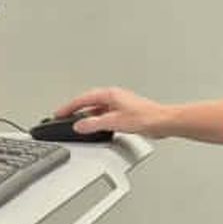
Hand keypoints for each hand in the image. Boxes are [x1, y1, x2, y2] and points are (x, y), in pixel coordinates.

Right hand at [55, 86, 170, 138]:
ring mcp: (121, 104)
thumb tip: (80, 126)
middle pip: (89, 102)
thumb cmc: (146, 117)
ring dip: (87, 116)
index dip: (69, 107)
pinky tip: (98, 129)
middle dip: (75, 110)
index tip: (58, 113)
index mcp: (110, 94)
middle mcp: (115, 97)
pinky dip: (98, 120)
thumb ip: (94, 124)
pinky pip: (106, 115)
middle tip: (64, 118)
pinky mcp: (126, 113)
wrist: (163, 122)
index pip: (83, 99)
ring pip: (98, 109)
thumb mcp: (114, 122)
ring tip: (78, 125)